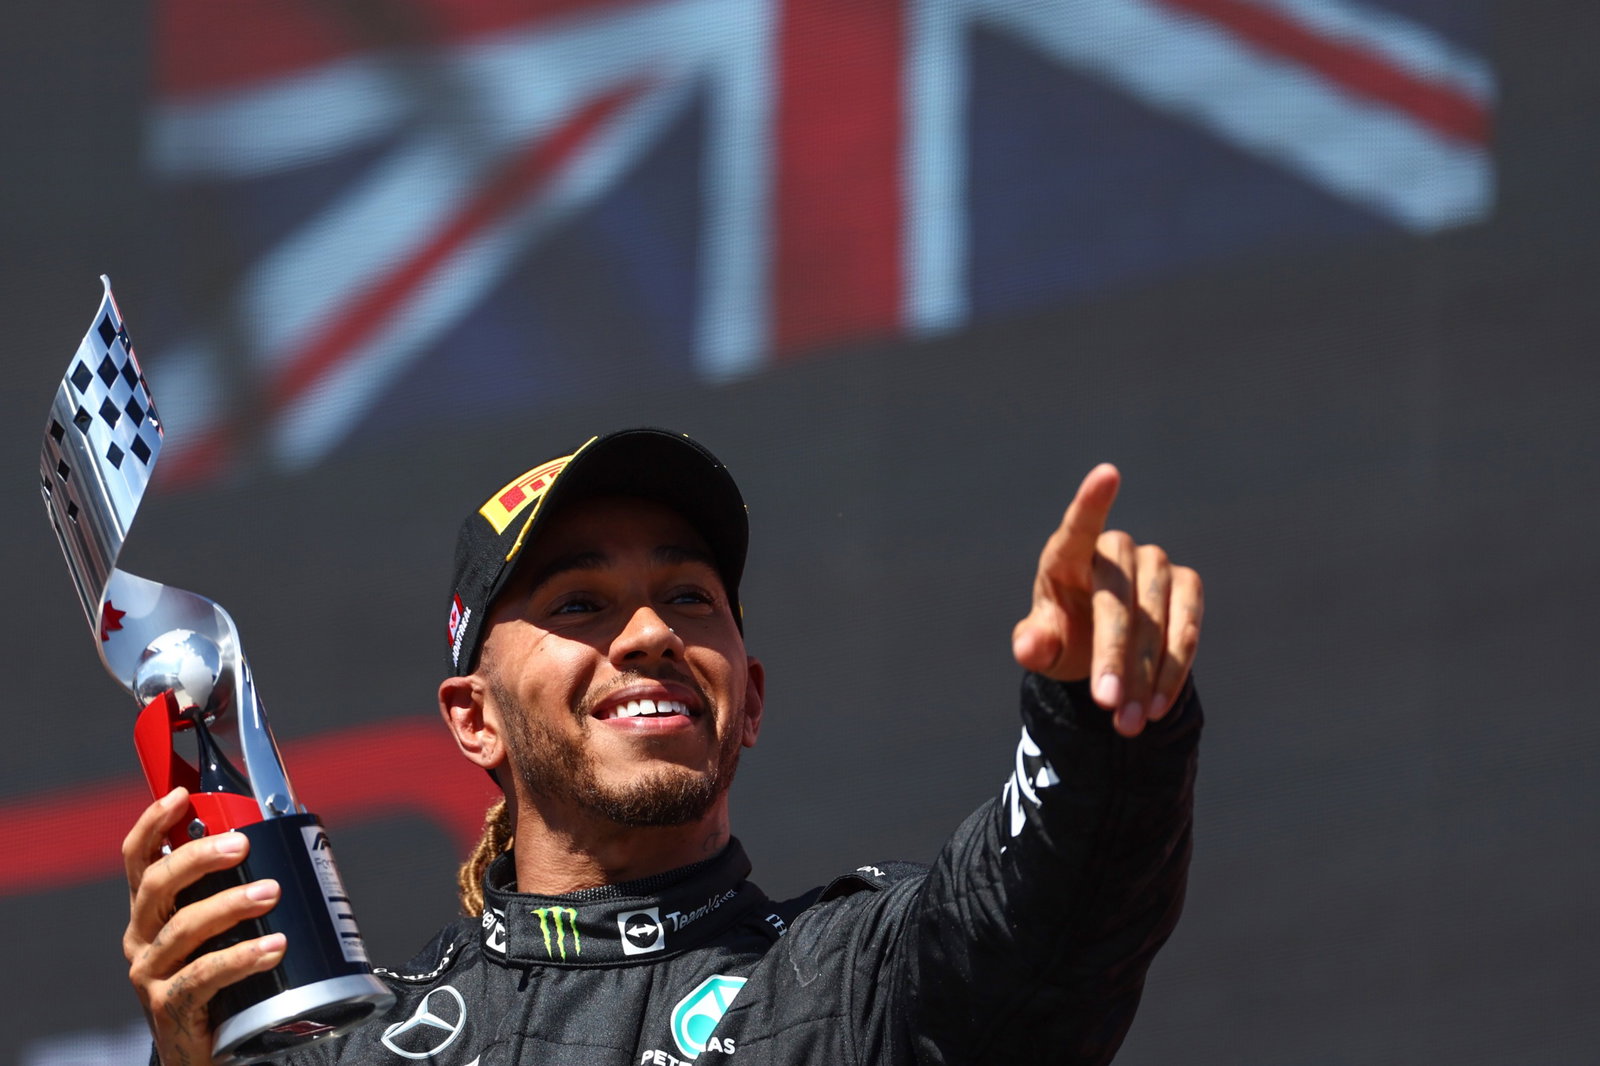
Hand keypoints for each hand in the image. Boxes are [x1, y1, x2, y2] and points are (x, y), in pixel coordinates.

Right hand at [122, 788, 284, 1065]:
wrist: (210, 1049)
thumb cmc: (224, 979)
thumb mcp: (222, 930)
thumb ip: (238, 891)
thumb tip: (295, 842)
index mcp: (152, 912)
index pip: (139, 859)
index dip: (153, 824)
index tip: (181, 796)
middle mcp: (141, 938)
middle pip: (158, 885)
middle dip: (200, 857)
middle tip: (244, 844)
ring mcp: (151, 974)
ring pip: (184, 929)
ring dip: (231, 904)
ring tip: (273, 893)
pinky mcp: (169, 1008)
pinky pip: (203, 977)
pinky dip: (240, 957)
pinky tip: (273, 948)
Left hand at [1012, 463, 1202, 736]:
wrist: (1102, 651)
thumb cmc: (1063, 636)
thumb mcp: (1043, 645)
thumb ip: (1034, 643)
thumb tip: (1030, 646)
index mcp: (1067, 555)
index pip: (1079, 525)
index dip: (1092, 502)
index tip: (1107, 474)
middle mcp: (1115, 551)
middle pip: (1118, 599)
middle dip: (1114, 655)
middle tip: (1107, 703)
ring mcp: (1155, 565)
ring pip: (1157, 619)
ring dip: (1146, 674)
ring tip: (1129, 722)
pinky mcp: (1186, 587)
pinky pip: (1186, 628)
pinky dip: (1173, 670)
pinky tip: (1157, 706)